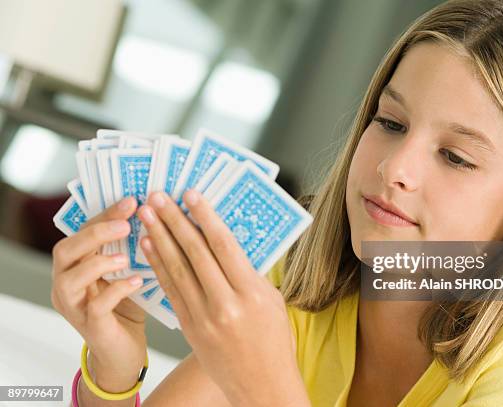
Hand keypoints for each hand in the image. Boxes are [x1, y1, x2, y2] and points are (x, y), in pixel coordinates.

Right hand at [51, 197, 147, 389]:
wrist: (125, 351)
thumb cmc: (128, 306)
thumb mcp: (129, 271)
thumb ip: (132, 247)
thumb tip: (156, 213)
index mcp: (75, 265)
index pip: (82, 231)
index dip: (105, 214)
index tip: (132, 201)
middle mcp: (66, 284)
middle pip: (65, 250)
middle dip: (95, 233)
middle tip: (125, 224)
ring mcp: (74, 307)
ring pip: (69, 278)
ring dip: (99, 262)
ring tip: (126, 257)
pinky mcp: (90, 327)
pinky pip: (95, 306)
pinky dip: (116, 290)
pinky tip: (137, 281)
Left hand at [137, 190, 308, 406]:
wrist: (261, 384)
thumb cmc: (272, 341)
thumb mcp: (270, 299)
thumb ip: (247, 272)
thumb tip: (223, 242)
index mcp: (251, 293)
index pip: (223, 245)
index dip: (205, 216)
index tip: (191, 195)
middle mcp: (225, 304)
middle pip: (195, 253)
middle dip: (174, 221)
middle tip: (158, 197)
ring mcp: (203, 318)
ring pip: (177, 269)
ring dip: (159, 238)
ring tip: (147, 214)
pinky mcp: (188, 328)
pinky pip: (170, 290)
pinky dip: (158, 266)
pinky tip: (149, 246)